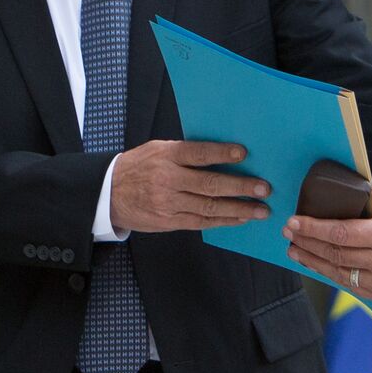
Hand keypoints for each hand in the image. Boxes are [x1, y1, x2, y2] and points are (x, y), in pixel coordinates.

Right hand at [111, 140, 269, 232]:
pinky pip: (200, 222)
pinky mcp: (168, 221)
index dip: (221, 153)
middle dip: (240, 187)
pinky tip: (240, 219)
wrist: (108, 194)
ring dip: (238, 209)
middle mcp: (168, 179)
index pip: (198, 153)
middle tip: (263, 188)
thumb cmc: (140, 166)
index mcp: (166, 156)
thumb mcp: (158, 149)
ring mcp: (168, 203)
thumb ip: (186, 152)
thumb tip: (224, 152)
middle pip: (209, 184)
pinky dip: (223, 221)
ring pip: (208, 207)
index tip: (243, 153)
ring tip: (260, 210)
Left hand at [282, 188, 371, 303]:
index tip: (294, 222)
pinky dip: (330, 273)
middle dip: (307, 243)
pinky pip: (349, 285)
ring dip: (312, 261)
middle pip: (336, 254)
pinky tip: (316, 264)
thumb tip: (325, 195)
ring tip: (296, 251)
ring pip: (339, 273)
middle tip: (290, 234)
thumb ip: (360, 199)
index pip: (340, 234)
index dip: (313, 229)